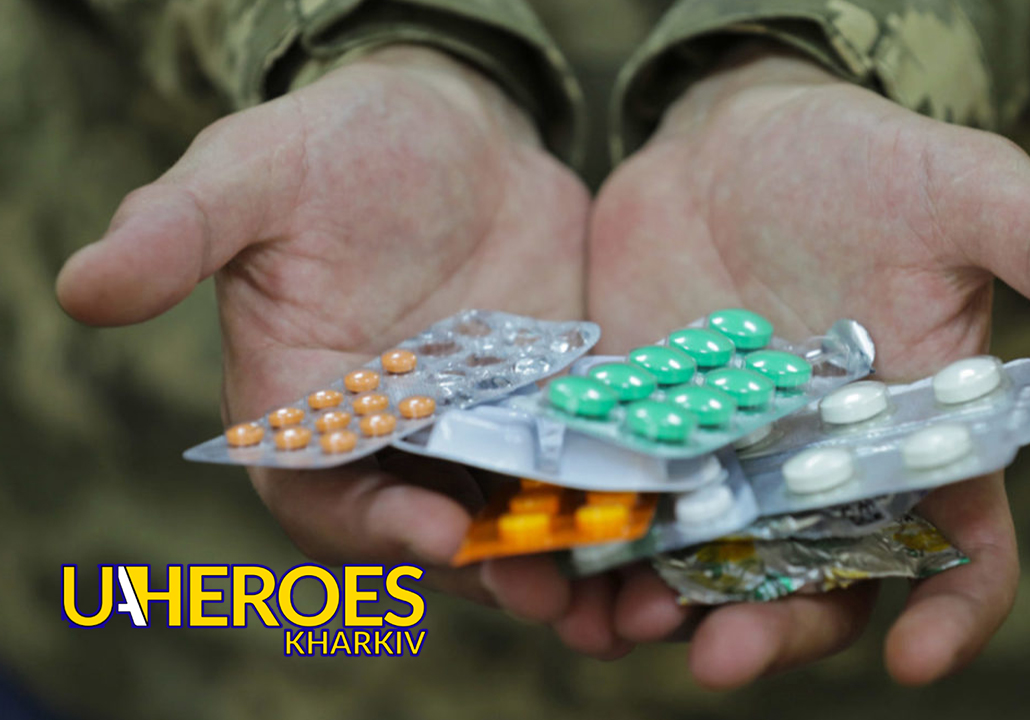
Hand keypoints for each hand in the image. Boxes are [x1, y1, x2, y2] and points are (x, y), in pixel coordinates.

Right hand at [56, 46, 602, 637]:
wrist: (447, 127)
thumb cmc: (333, 149)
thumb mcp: (251, 174)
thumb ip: (179, 231)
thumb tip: (81, 287)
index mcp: (304, 413)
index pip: (324, 499)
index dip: (371, 526)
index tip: (432, 533)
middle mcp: (392, 440)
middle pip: (433, 532)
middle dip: (487, 570)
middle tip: (547, 592)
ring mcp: (479, 431)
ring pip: (514, 518)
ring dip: (562, 558)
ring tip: (619, 588)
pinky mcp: (549, 407)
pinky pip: (579, 470)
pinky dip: (613, 499)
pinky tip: (662, 513)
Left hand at [588, 48, 1029, 686]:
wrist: (739, 141)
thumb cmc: (868, 166)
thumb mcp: (964, 189)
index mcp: (917, 442)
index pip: (959, 550)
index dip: (953, 611)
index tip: (921, 657)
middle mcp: (824, 477)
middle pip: (814, 588)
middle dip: (772, 632)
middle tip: (721, 657)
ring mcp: (728, 465)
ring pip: (705, 571)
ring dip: (662, 613)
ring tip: (615, 624)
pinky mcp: (646, 437)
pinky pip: (621, 512)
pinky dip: (589, 548)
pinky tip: (549, 562)